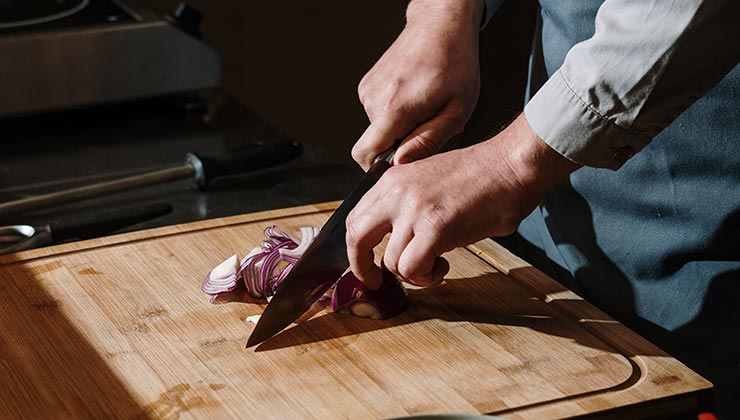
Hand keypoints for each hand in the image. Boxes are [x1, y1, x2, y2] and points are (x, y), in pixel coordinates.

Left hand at [346, 114, 581, 288]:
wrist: (512, 164)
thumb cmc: (482, 175)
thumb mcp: (428, 180)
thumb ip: (406, 203)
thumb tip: (393, 237)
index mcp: (392, 180)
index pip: (355, 218)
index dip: (356, 247)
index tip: (367, 263)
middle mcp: (396, 193)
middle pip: (356, 238)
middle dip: (362, 267)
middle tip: (377, 281)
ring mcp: (414, 210)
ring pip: (391, 262)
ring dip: (413, 273)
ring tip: (436, 265)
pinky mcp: (435, 228)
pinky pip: (413, 268)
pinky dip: (427, 276)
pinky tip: (443, 265)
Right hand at [352, 0, 483, 169]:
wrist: (440, 24)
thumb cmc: (455, 63)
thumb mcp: (456, 111)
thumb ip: (428, 142)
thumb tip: (400, 164)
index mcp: (395, 108)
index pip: (365, 154)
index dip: (379, 169)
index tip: (402, 164)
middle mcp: (374, 99)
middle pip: (376, 144)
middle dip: (399, 145)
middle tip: (429, 126)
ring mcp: (367, 90)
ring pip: (379, 129)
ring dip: (401, 127)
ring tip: (425, 107)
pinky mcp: (367, 84)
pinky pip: (378, 113)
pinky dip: (396, 113)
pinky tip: (416, 97)